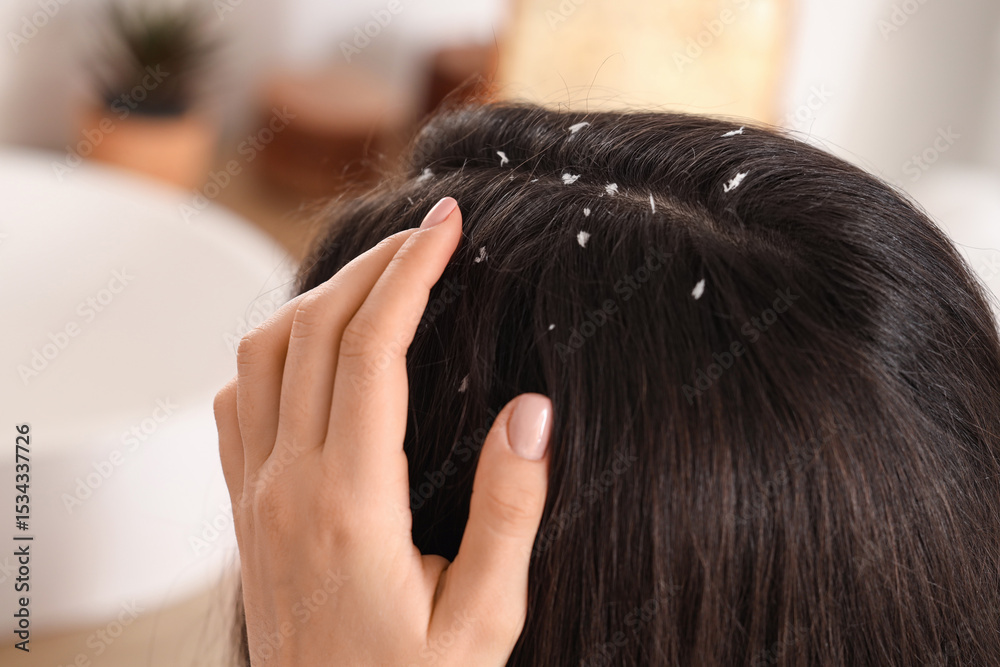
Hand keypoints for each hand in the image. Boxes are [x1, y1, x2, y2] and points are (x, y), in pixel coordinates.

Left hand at [213, 197, 552, 665]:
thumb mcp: (485, 618)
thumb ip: (511, 514)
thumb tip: (532, 413)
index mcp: (349, 503)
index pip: (371, 351)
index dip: (411, 275)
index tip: (446, 226)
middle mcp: (286, 486)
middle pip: (312, 331)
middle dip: (372, 266)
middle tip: (427, 234)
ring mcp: (253, 495)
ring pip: (262, 354)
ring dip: (318, 299)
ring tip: (379, 278)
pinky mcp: (243, 509)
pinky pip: (237, 400)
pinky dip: (274, 350)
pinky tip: (315, 350)